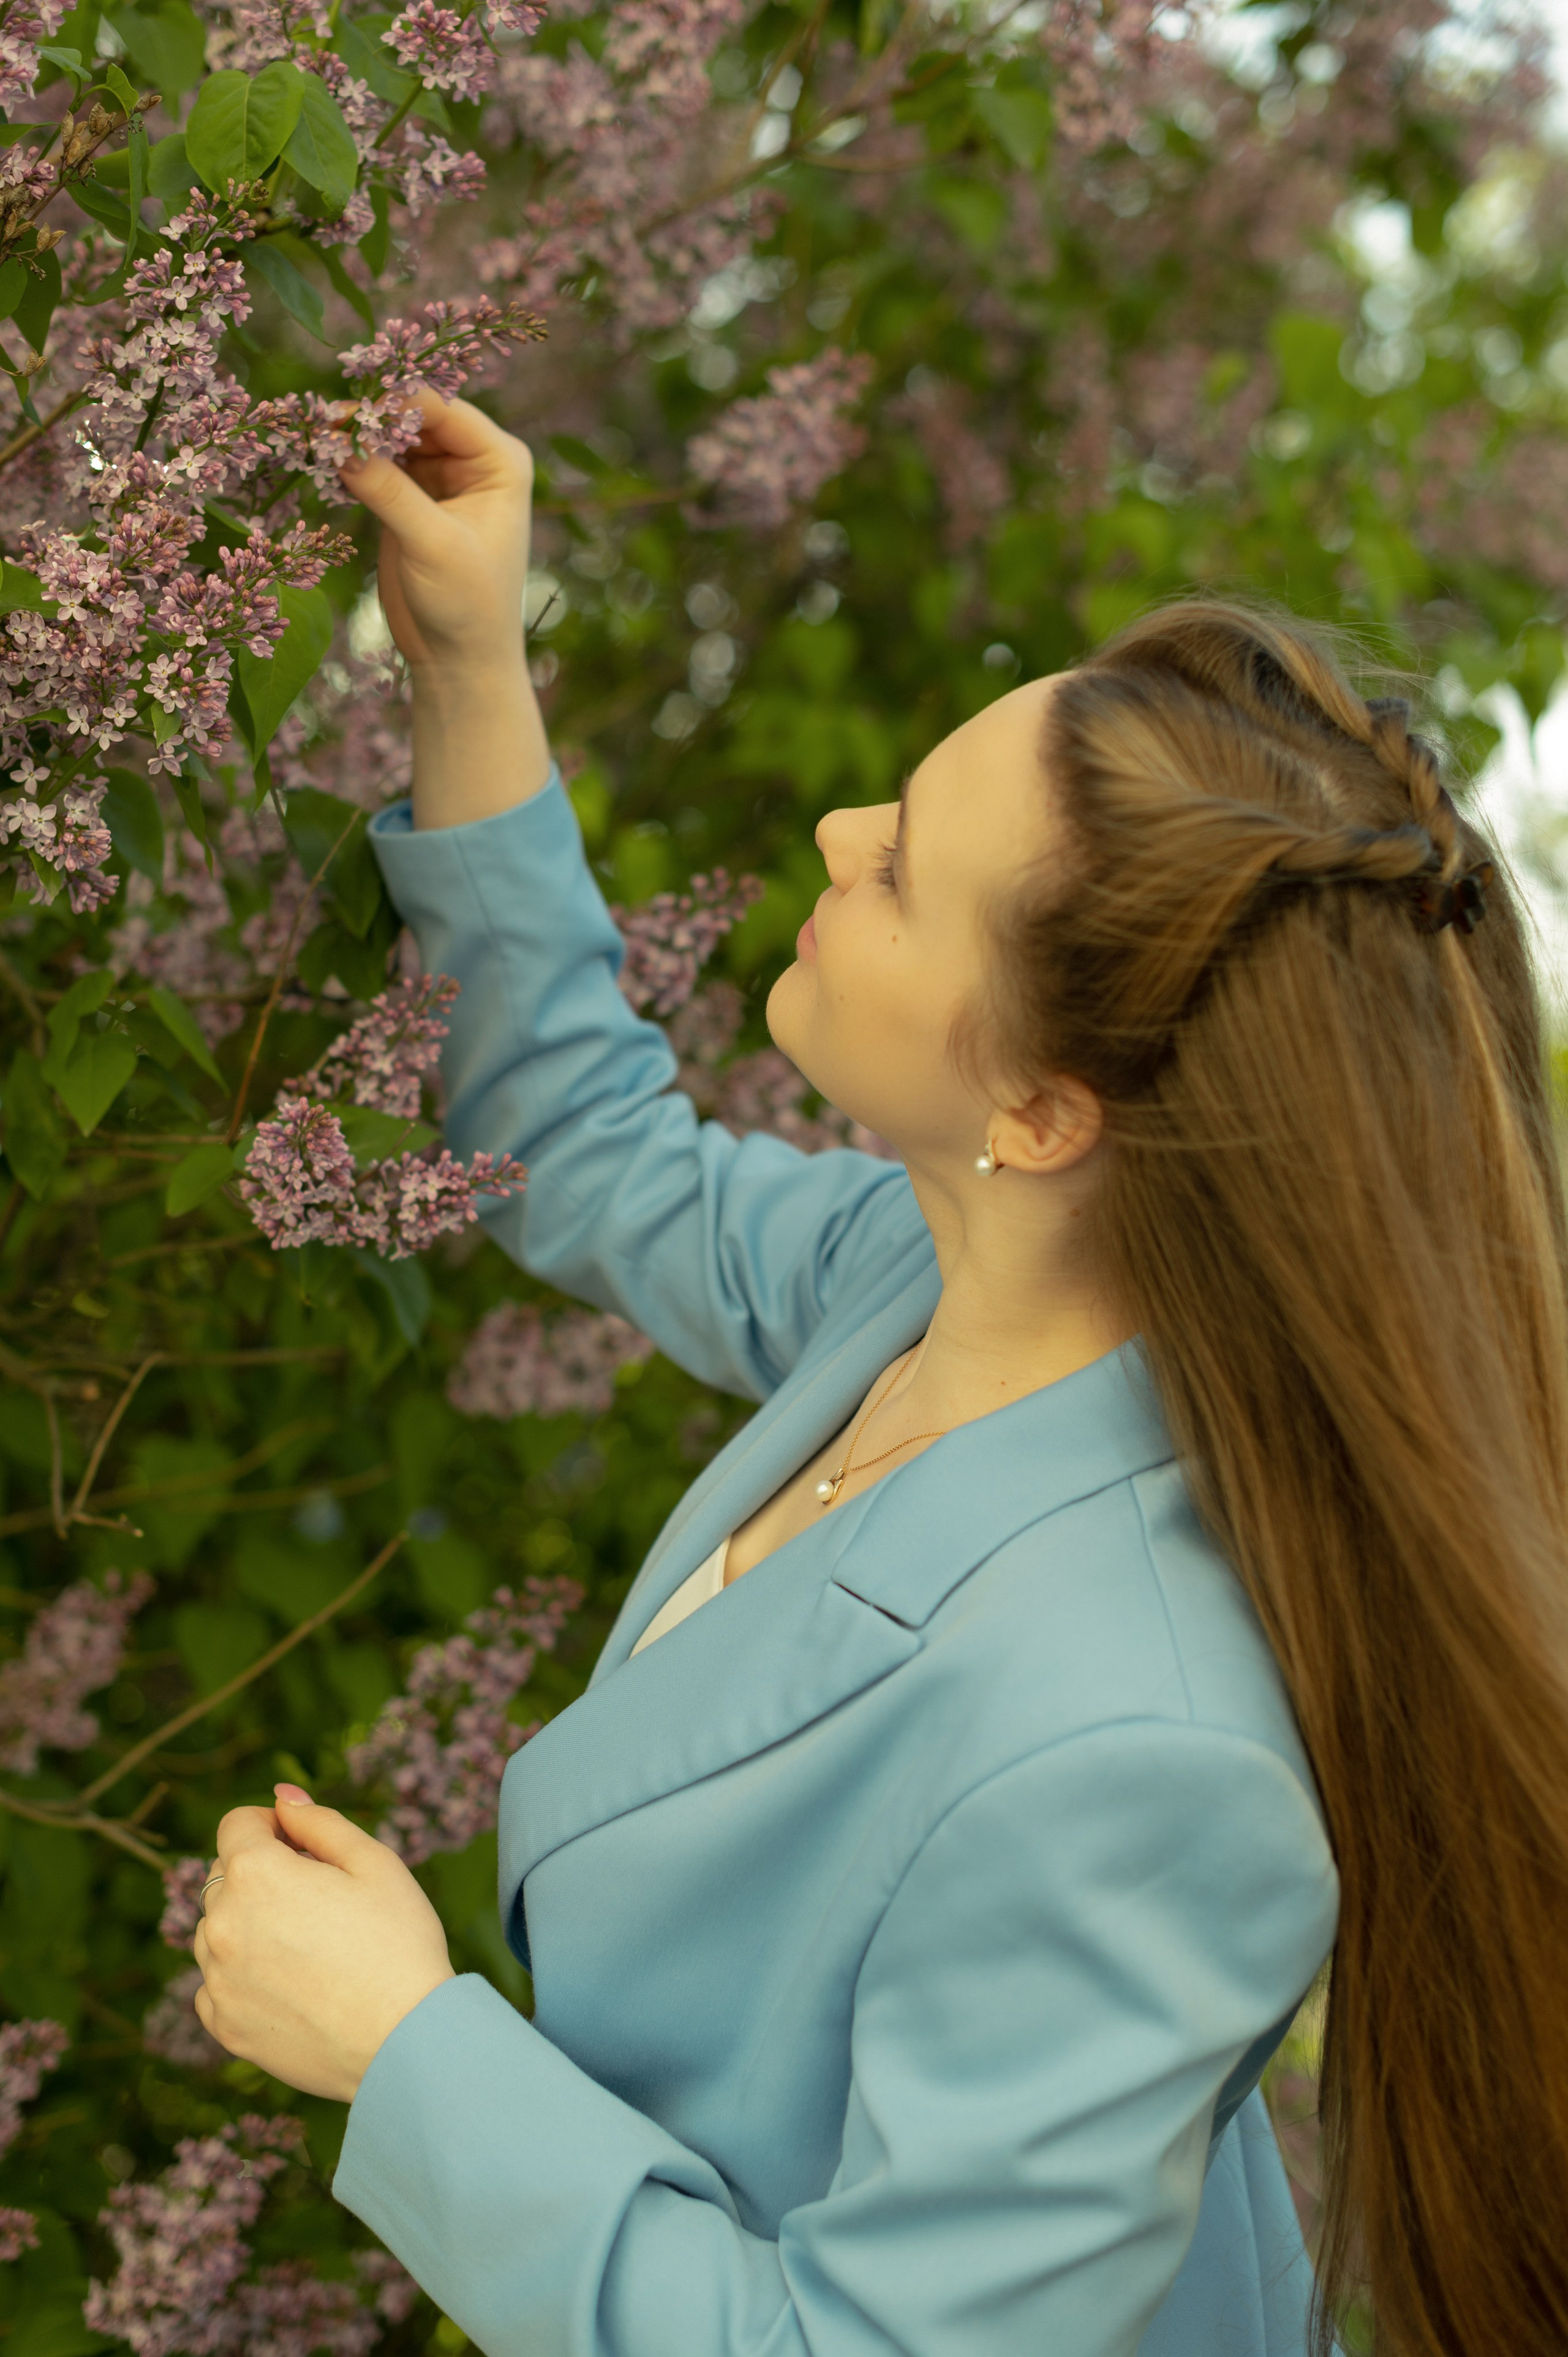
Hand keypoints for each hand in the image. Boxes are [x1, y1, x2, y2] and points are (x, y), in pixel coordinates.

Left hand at [192, 1786, 454, 2101]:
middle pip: (224, 1876)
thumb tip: (281, 1798)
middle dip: (261, 1873)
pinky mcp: (223, 2025)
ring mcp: (217, 1979)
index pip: (237, 1824)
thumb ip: (318, 1822)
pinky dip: (242, 1975)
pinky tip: (290, 1984)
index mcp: (255, 1873)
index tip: (303, 1847)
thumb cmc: (398, 1943)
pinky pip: (215, 1983)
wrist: (404, 2041)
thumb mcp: (373, 1862)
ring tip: (305, 1946)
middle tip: (318, 1899)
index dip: (272, 1825)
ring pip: (216, 1930)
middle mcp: (222, 1923)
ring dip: (246, 1924)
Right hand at [340, 386, 551, 824]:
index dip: (392, 401)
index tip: (345, 409)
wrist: (459, 660)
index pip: (441, 408)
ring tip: (312, 436)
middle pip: (413, 415)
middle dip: (369, 416)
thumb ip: (390, 491)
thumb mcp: (432, 544)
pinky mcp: (409, 499)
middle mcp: (473, 460)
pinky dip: (350, 462)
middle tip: (318, 420)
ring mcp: (440, 478)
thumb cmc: (467, 605)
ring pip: (390, 438)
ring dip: (355, 437)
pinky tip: (320, 460)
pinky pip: (376, 465)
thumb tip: (342, 444)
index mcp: (499, 461)